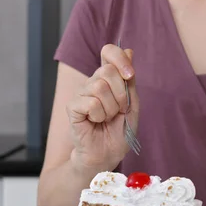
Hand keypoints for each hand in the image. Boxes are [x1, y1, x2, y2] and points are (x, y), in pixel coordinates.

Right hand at [66, 44, 138, 171]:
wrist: (108, 154)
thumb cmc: (119, 130)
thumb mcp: (132, 103)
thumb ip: (129, 80)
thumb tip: (128, 51)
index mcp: (108, 78)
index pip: (108, 51)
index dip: (120, 59)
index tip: (130, 75)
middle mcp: (93, 82)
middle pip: (108, 70)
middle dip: (120, 94)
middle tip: (119, 110)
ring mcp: (82, 94)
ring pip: (99, 87)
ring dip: (111, 108)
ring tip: (108, 118)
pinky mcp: (73, 107)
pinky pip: (91, 102)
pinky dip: (99, 115)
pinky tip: (96, 122)